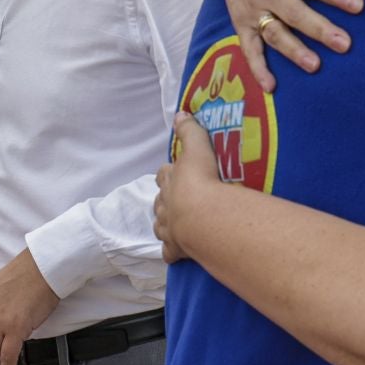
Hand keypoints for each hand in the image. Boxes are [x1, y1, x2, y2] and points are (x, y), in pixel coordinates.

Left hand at [155, 112, 221, 262]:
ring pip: (161, 225)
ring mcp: (167, 228)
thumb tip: (180, 114)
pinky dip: (173, 251)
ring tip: (180, 223)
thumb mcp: (197, 148)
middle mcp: (164, 204)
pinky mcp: (175, 248)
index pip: (164, 174)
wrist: (203, 216)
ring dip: (168, 223)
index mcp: (169, 181)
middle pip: (160, 200)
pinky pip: (170, 251)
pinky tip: (180, 251)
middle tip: (181, 199)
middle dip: (168, 199)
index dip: (169, 173)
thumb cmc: (201, 180)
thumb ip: (190, 131)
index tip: (175, 172)